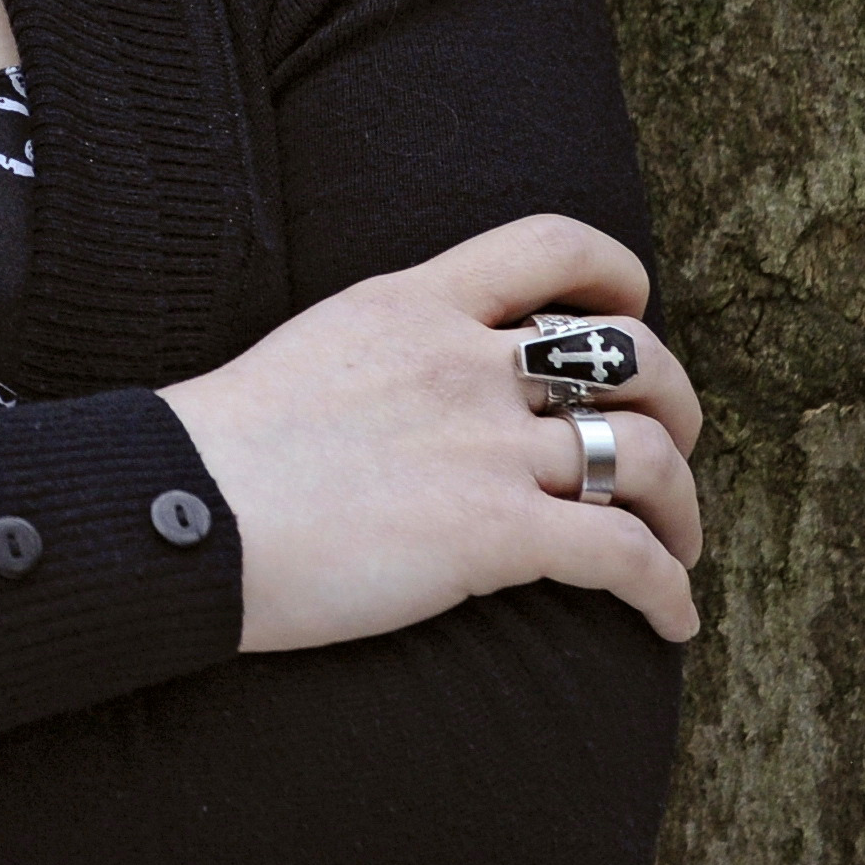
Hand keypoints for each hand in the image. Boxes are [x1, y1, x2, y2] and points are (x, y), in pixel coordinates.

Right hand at [158, 213, 705, 650]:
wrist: (180, 510)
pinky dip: (667, 591)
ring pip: (644, 456)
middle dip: (677, 404)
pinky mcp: (492, 532)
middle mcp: (465, 362)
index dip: (618, 278)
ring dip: (683, 508)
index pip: (553, 245)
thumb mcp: (314, 349)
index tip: (631, 318)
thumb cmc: (220, 450)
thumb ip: (389, 351)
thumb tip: (424, 389)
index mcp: (414, 302)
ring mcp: (484, 445)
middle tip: (669, 449)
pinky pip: (623, 556)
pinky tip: (670, 619)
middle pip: (632, 356)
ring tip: (677, 547)